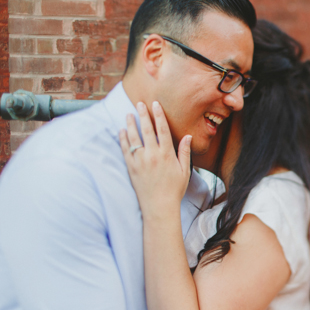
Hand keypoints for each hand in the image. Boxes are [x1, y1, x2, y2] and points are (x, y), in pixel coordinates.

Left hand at [119, 101, 190, 220]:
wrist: (159, 206)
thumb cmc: (174, 190)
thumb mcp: (184, 171)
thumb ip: (184, 152)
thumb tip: (187, 136)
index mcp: (167, 154)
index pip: (162, 129)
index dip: (158, 115)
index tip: (155, 104)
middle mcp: (153, 155)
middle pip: (146, 129)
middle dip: (143, 114)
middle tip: (140, 103)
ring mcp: (140, 161)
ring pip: (133, 137)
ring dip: (130, 123)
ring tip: (129, 114)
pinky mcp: (131, 168)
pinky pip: (125, 150)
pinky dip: (123, 139)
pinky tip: (122, 130)